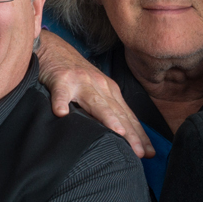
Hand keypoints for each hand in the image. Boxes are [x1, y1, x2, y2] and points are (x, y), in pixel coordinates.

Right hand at [38, 35, 153, 157]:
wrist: (53, 48)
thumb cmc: (75, 74)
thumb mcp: (96, 90)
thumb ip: (107, 109)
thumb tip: (122, 135)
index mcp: (110, 92)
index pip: (128, 117)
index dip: (140, 135)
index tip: (149, 153)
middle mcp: (100, 86)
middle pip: (118, 113)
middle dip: (131, 134)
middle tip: (140, 152)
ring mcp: (81, 82)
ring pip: (95, 102)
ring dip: (107, 117)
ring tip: (117, 132)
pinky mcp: (60, 79)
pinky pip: (60, 93)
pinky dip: (60, 102)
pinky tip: (61, 113)